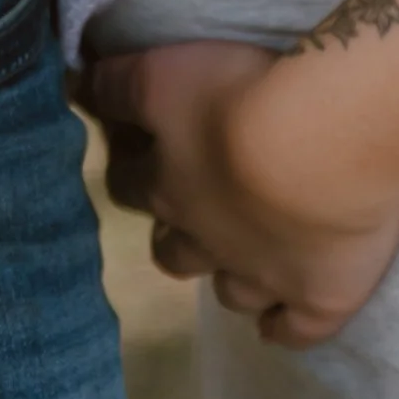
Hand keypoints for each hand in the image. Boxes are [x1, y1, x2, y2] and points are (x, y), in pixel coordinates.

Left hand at [89, 41, 398, 349]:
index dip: (130, 171)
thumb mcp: (164, 70)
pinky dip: (286, 326)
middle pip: (173, 250)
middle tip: (191, 210)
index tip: (137, 153)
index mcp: (170, 182)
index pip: (130, 183)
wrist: (324, 148)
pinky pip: (295, 328)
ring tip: (243, 262)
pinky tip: (281, 323)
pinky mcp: (317, 299)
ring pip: (230, 292)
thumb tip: (73, 86)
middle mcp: (208, 238)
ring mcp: (263, 276)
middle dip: (173, 235)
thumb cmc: (243, 95)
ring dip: (229, 280)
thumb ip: (119, 83)